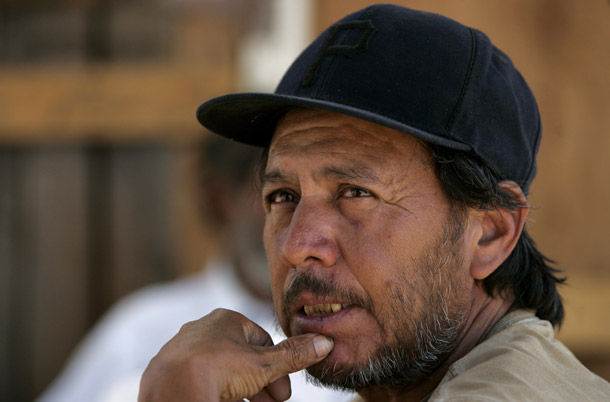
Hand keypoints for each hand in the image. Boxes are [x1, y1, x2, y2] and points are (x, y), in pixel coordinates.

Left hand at [138, 308, 333, 401]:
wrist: (170, 393)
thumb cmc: (215, 372)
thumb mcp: (262, 366)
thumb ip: (293, 355)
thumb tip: (324, 342)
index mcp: (225, 319)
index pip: (262, 341)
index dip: (277, 369)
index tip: (282, 395)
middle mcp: (201, 329)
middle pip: (241, 358)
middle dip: (259, 384)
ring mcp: (181, 350)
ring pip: (219, 370)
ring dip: (238, 390)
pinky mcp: (166, 372)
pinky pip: (198, 379)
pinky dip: (213, 391)